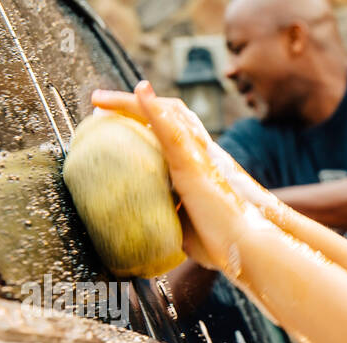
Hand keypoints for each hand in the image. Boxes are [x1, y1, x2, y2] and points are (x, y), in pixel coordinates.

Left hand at [92, 86, 300, 244]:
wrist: (247, 247)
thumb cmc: (224, 243)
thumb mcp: (186, 230)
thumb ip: (168, 220)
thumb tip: (149, 228)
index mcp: (197, 169)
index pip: (166, 136)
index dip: (142, 124)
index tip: (111, 124)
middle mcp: (199, 155)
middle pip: (164, 116)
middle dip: (130, 106)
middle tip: (99, 105)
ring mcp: (198, 156)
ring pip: (166, 114)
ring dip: (132, 102)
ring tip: (101, 100)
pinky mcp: (194, 163)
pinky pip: (171, 128)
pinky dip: (153, 108)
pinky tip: (139, 92)